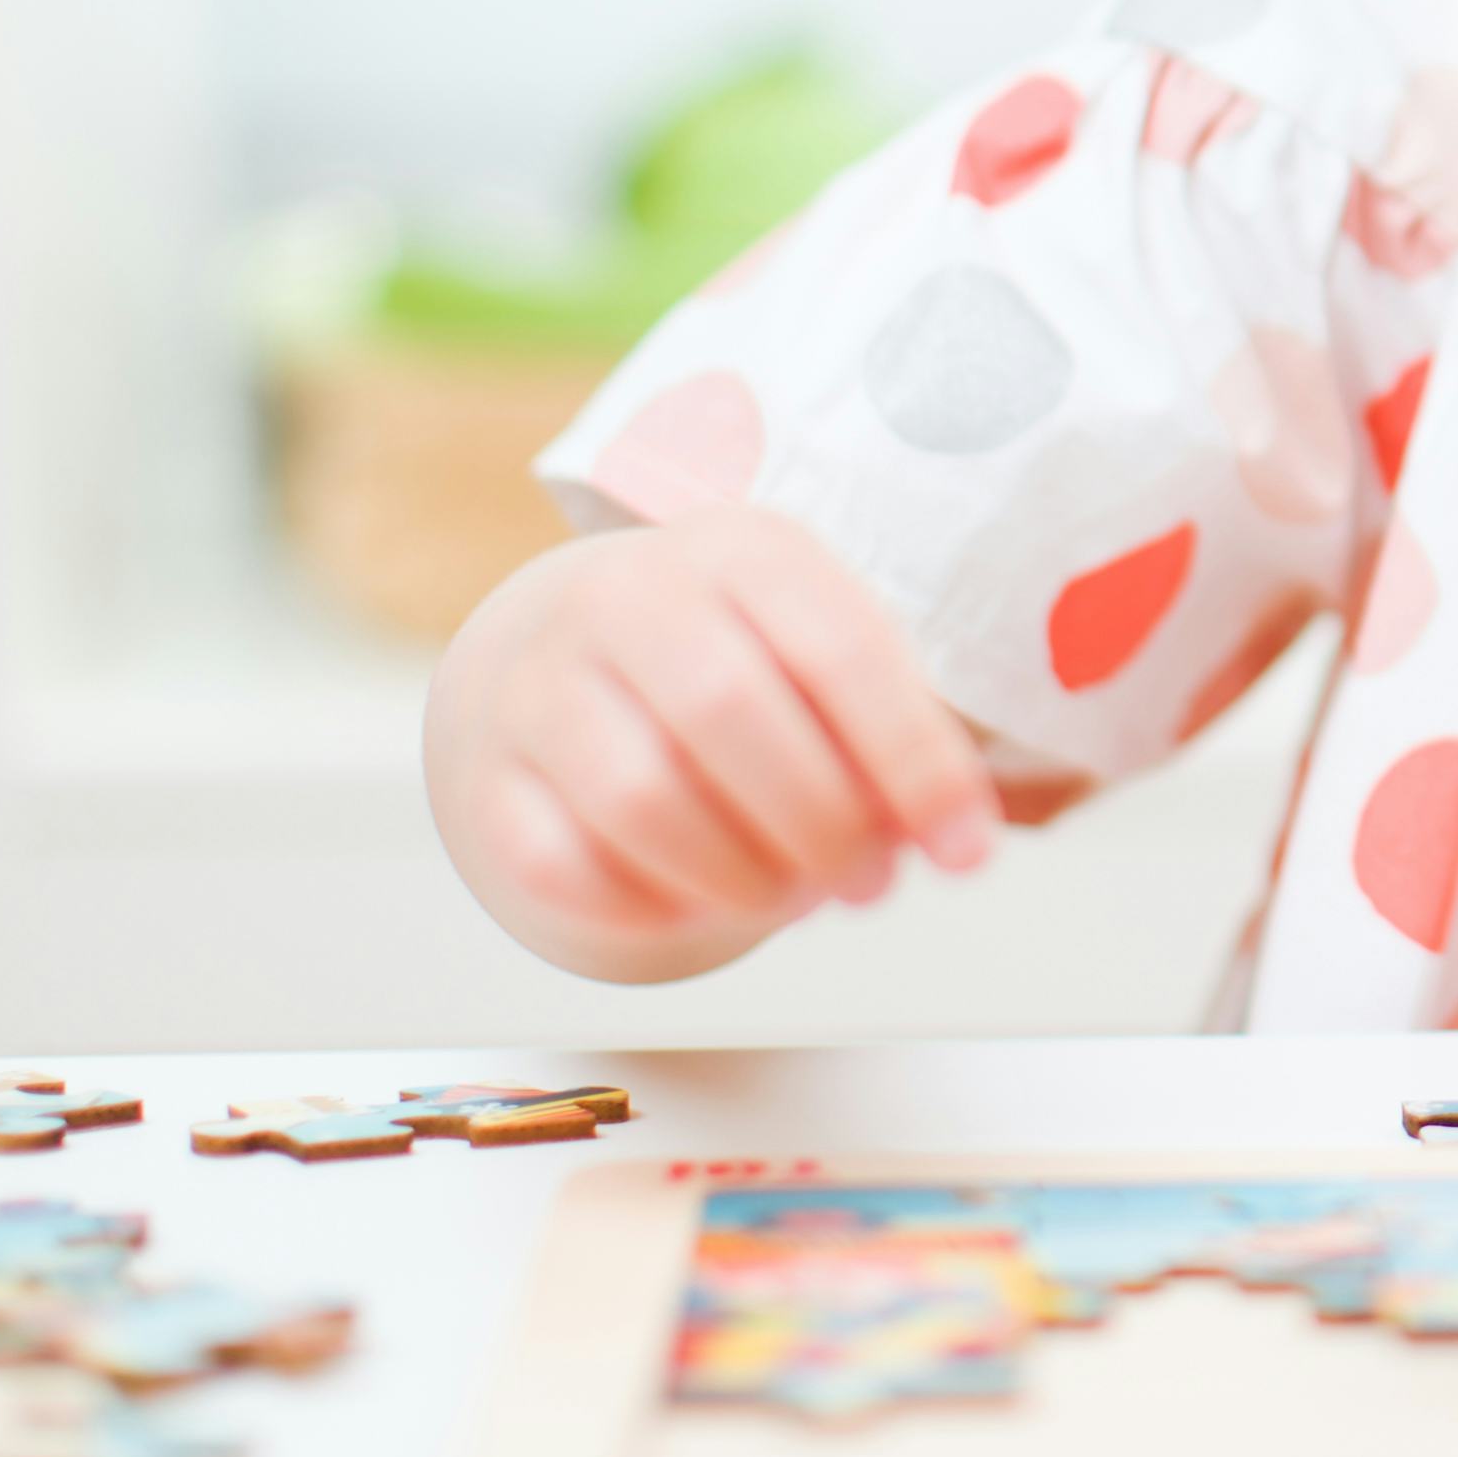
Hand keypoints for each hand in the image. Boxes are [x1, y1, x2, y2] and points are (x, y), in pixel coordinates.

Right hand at [427, 506, 1001, 977]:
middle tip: (869, 886)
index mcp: (740, 548)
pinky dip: (643, 907)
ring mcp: (541, 681)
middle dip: (822, 825)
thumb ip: (893, 733)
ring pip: (638, 797)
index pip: (837, 649)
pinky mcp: (490, 772)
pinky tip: (699, 908)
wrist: (578, 652)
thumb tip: (953, 839)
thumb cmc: (752, 664)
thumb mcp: (828, 656)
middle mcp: (625, 594)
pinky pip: (557, 862)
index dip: (912, 762)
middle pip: (728, 714)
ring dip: (739, 876)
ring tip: (794, 898)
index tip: (967, 854)